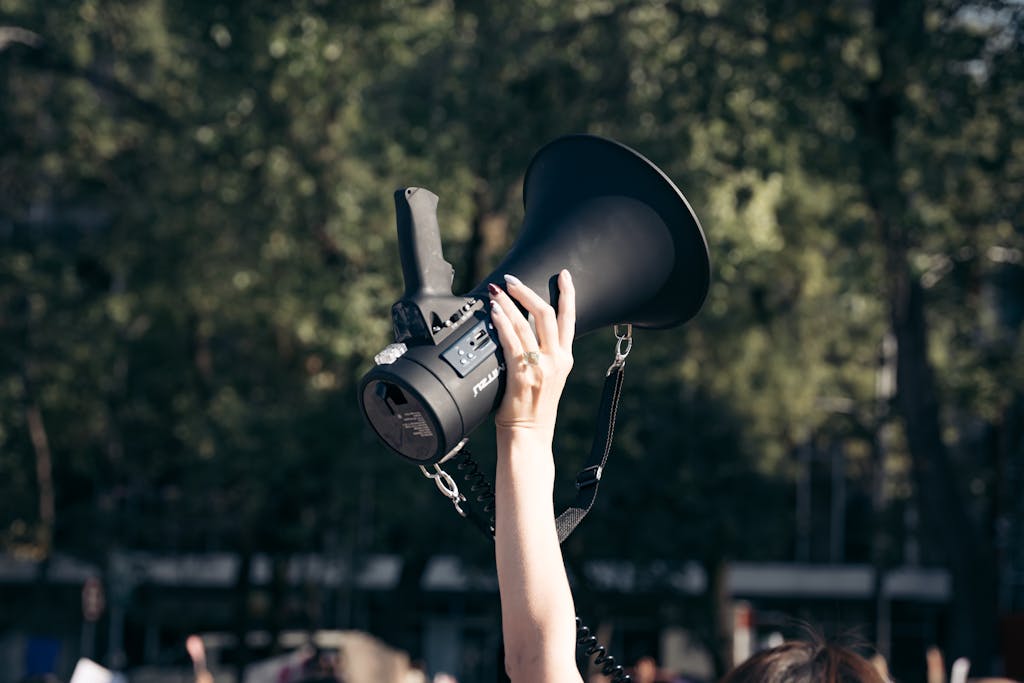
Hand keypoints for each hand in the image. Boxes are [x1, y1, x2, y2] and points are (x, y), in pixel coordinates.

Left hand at [487, 269, 575, 434]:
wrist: (529, 436)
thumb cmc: (532, 410)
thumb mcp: (546, 379)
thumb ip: (541, 356)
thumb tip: (522, 332)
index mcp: (564, 359)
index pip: (570, 320)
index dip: (567, 295)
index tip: (564, 275)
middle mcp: (556, 360)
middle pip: (546, 314)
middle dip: (528, 293)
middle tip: (512, 280)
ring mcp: (540, 367)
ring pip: (526, 324)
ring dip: (510, 304)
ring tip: (498, 291)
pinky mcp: (522, 375)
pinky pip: (511, 342)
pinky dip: (502, 323)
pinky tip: (494, 312)